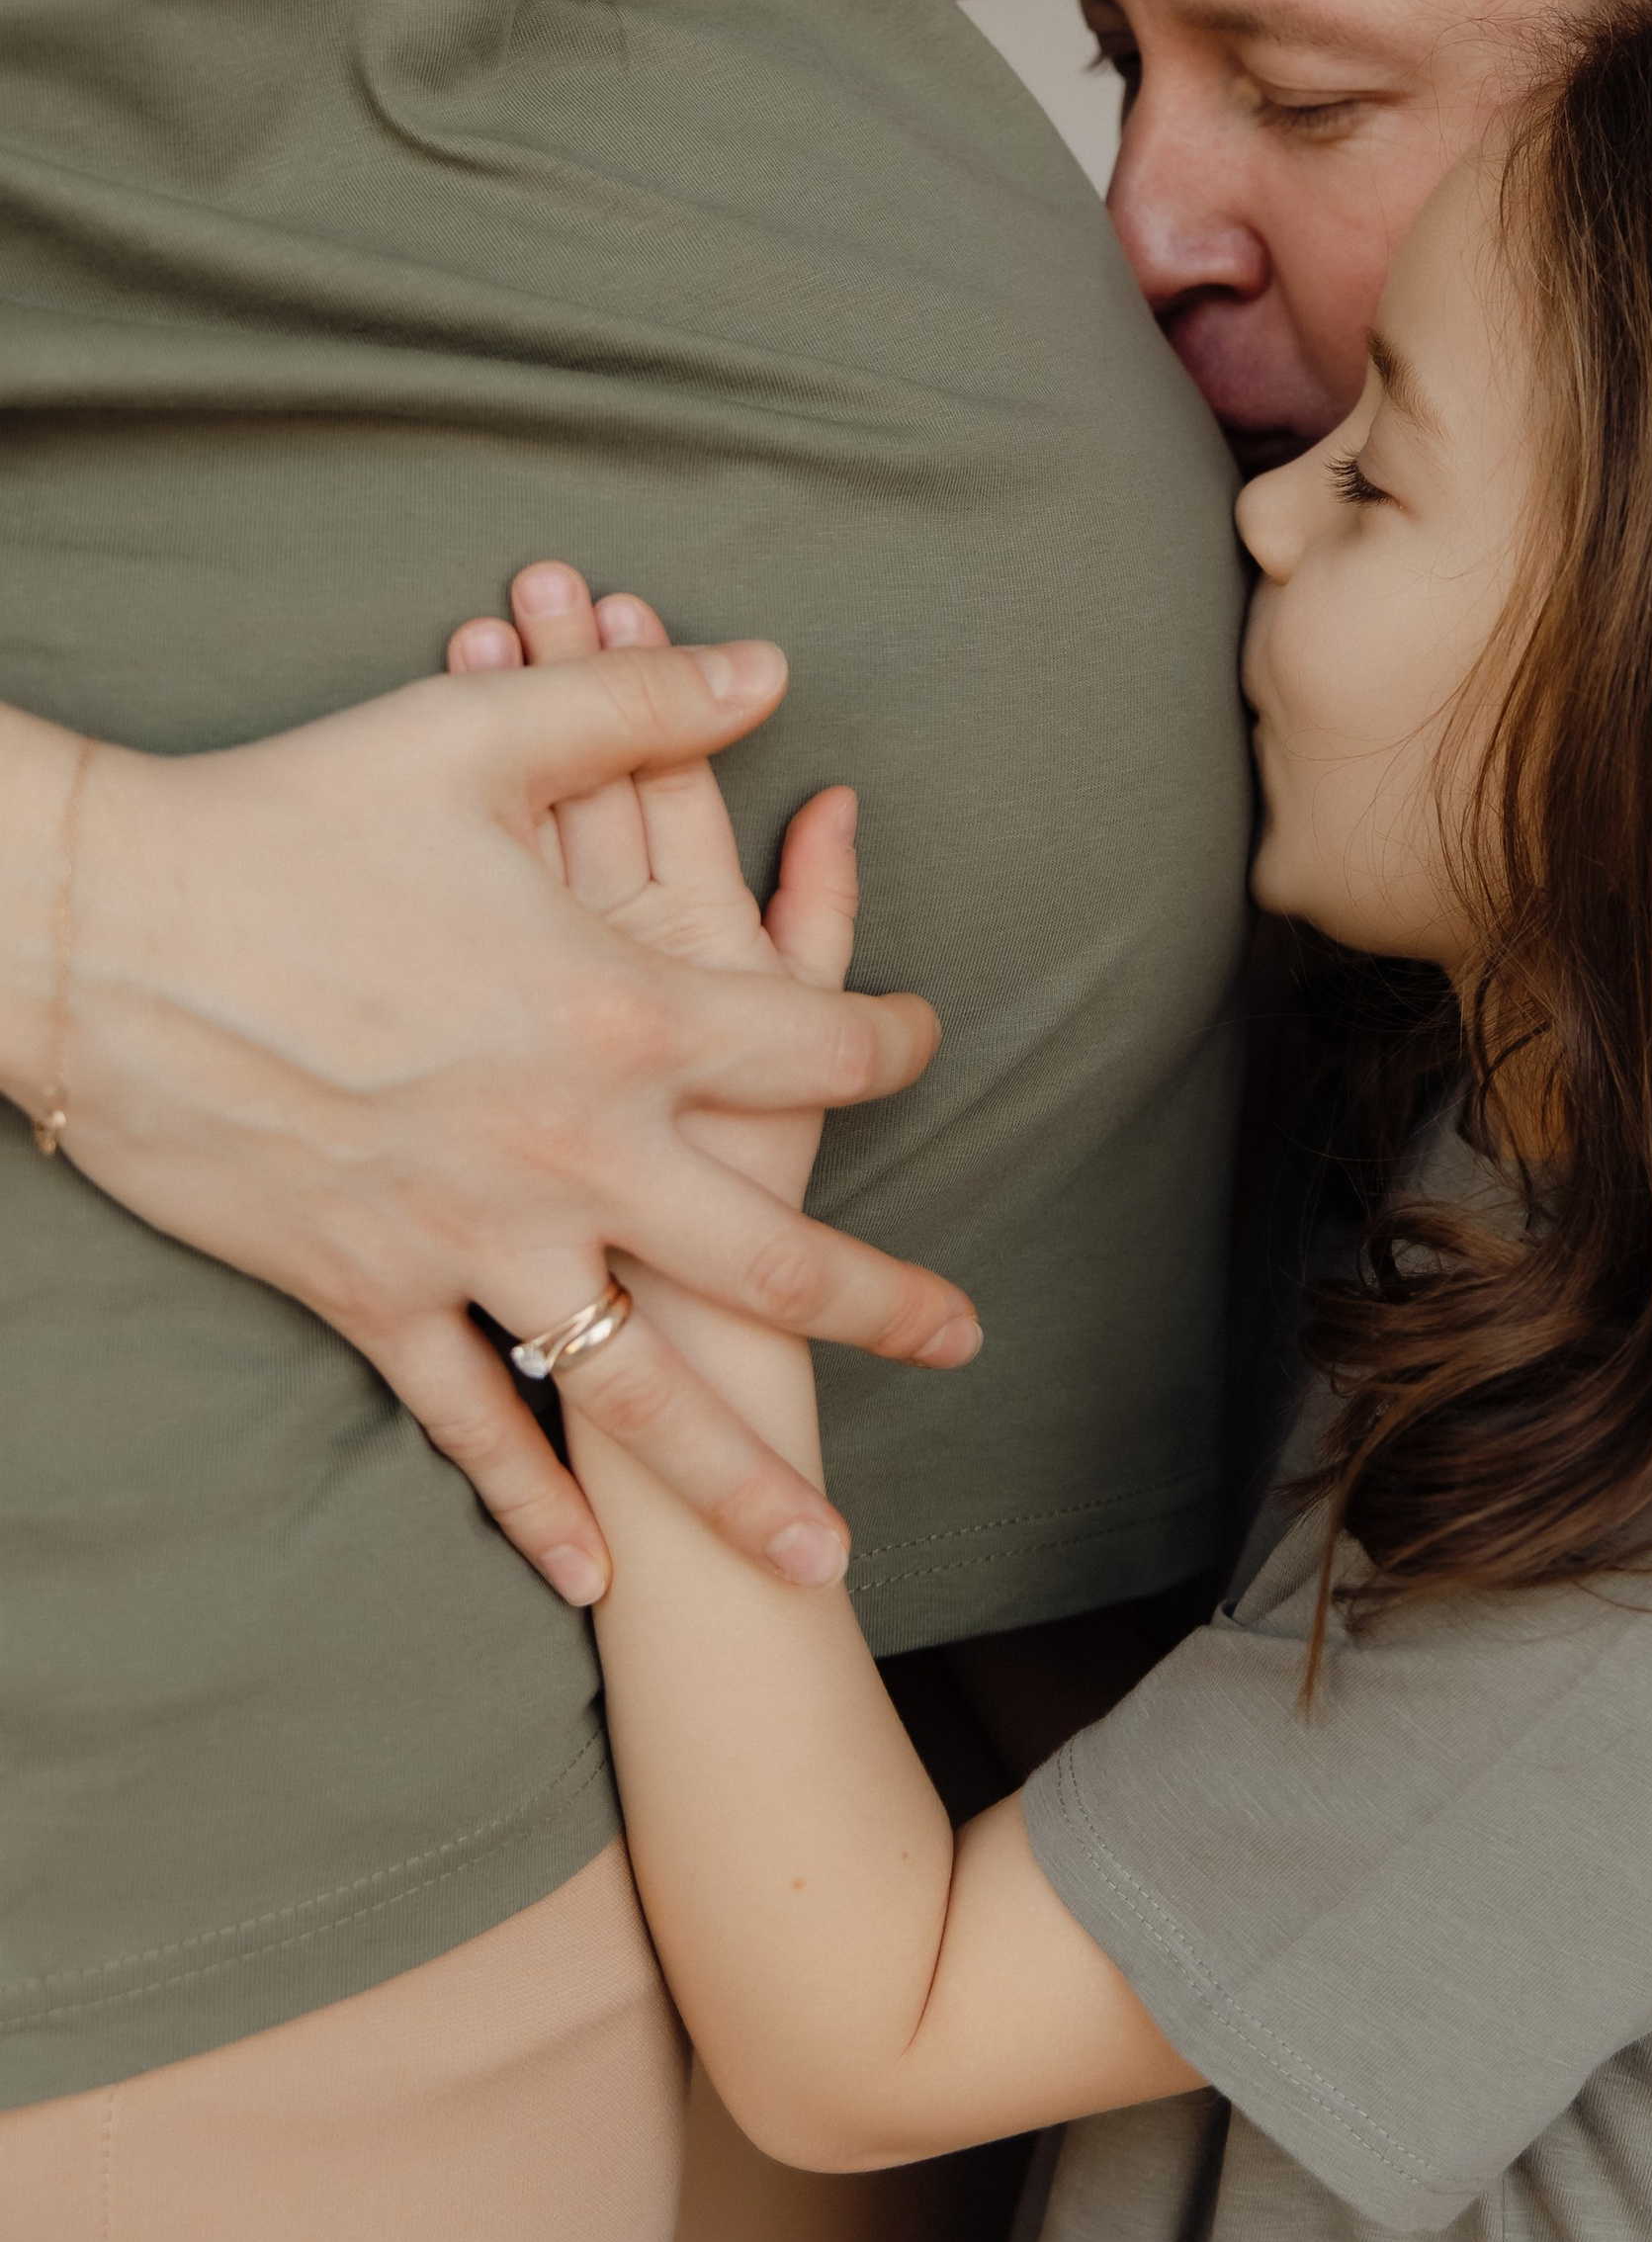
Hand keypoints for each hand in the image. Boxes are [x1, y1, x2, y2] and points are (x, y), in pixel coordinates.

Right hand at [7, 639, 965, 1608]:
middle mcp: (572, 1147)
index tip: (919, 1042)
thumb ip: (646, 705)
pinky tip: (586, 1572)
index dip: (890, 1042)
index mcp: (620, 1010)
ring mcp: (471, 1238)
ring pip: (639, 1391)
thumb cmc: (294, 815)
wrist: (102, 929)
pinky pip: (466, 1424)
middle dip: (881, 1307)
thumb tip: (771, 669)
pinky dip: (529, 1503)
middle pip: (772, 1256)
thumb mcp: (482, 735)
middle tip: (960, 1339)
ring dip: (738, 1479)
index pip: (815, 1047)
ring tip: (817, 1552)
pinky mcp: (367, 1292)